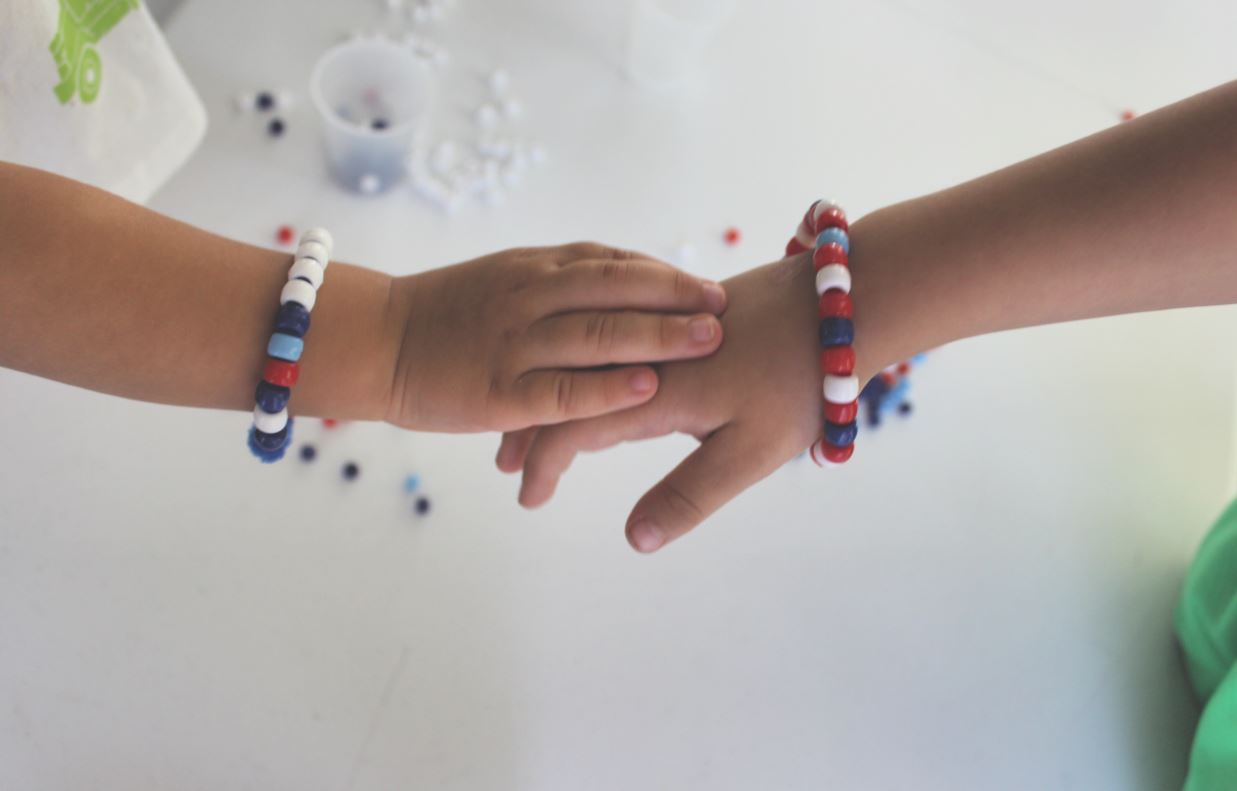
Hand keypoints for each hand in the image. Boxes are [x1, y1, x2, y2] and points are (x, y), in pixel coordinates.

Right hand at [384, 243, 727, 431]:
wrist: (376, 341)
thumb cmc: (447, 314)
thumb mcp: (505, 277)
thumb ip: (559, 280)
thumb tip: (624, 283)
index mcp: (532, 268)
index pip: (609, 263)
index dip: (662, 275)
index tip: (707, 287)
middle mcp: (528, 296)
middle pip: (614, 290)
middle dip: (675, 297)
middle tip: (724, 307)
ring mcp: (514, 343)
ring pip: (596, 334)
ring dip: (658, 335)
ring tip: (707, 340)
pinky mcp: (501, 391)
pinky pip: (564, 388)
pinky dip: (608, 388)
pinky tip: (647, 388)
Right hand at [496, 252, 888, 552]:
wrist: (845, 299)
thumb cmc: (800, 383)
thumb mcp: (750, 453)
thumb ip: (689, 493)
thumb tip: (635, 539)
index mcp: (656, 388)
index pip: (574, 426)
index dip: (544, 463)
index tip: (529, 498)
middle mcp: (646, 350)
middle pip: (565, 387)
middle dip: (530, 427)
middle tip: (505, 462)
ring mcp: (662, 326)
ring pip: (585, 362)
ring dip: (555, 395)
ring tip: (534, 427)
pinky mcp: (680, 312)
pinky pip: (613, 342)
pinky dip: (588, 369)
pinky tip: (590, 380)